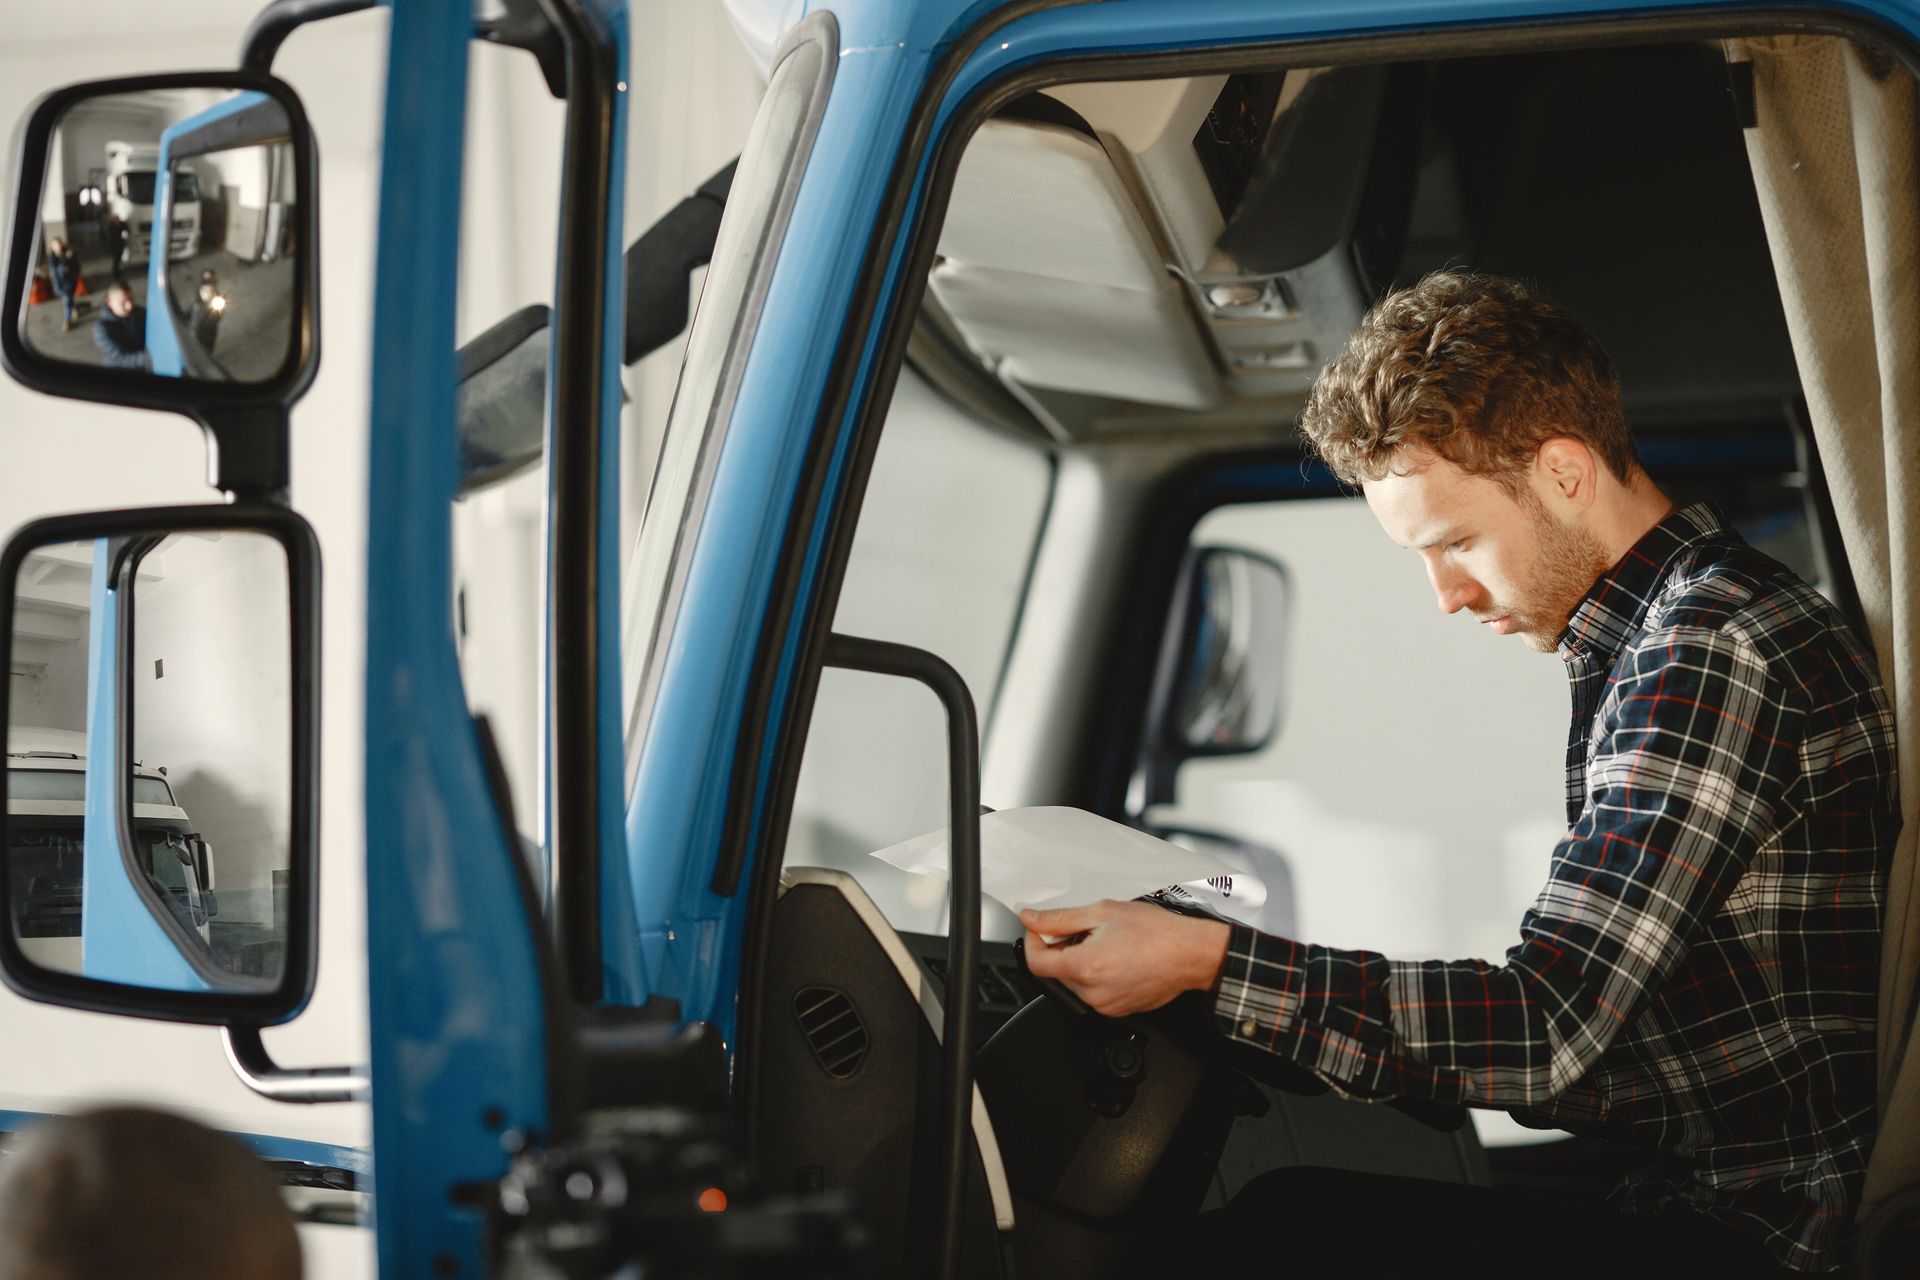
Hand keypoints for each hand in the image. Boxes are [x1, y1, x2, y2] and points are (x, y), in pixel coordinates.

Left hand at [1020, 899, 1230, 1017]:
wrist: (1191, 954)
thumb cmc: (1156, 932)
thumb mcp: (1103, 912)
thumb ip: (1061, 918)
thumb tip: (1031, 919)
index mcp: (1085, 967)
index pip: (1036, 963)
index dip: (1033, 942)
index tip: (1041, 929)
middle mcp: (1093, 993)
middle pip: (1056, 972)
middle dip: (1061, 949)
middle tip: (1084, 930)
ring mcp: (1106, 1006)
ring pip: (1075, 983)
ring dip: (1080, 962)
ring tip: (1105, 943)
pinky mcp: (1118, 1011)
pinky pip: (1094, 993)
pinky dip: (1096, 976)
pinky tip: (1116, 958)